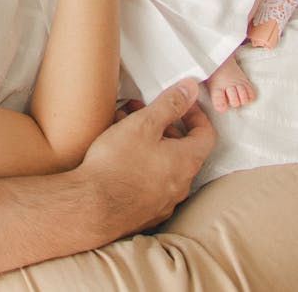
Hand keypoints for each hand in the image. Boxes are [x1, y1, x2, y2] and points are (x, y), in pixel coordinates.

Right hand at [79, 79, 214, 232]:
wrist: (93, 206)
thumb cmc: (118, 164)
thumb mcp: (144, 124)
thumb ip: (170, 105)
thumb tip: (191, 89)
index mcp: (186, 161)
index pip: (206, 134)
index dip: (195, 114)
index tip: (181, 103)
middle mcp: (181, 183)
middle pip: (183, 148)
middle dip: (164, 124)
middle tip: (144, 111)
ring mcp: (164, 199)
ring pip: (164, 163)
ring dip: (150, 141)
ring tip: (123, 126)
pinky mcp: (147, 209)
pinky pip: (151, 179)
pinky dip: (141, 161)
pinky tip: (119, 153)